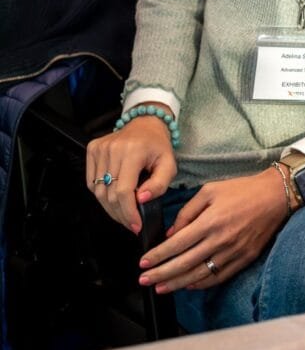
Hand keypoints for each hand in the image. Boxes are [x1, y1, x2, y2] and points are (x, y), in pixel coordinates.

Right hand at [86, 111, 176, 233]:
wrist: (146, 123)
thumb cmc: (158, 146)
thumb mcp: (169, 165)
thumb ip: (159, 184)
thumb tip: (141, 199)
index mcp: (134, 150)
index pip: (124, 190)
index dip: (129, 212)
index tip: (136, 225)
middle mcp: (113, 148)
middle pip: (110, 194)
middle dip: (121, 214)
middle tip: (131, 223)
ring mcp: (100, 148)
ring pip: (98, 192)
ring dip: (110, 208)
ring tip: (124, 213)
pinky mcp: (92, 149)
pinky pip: (91, 183)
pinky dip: (102, 195)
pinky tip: (114, 197)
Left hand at [137, 167, 291, 293]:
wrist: (274, 196)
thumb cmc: (242, 190)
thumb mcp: (210, 190)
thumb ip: (188, 212)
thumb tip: (171, 234)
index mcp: (210, 221)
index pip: (177, 244)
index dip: (158, 256)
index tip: (144, 263)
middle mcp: (220, 240)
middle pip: (184, 264)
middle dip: (161, 274)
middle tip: (144, 280)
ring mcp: (232, 252)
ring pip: (199, 275)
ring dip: (177, 284)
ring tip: (161, 288)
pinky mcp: (243, 259)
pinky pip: (218, 277)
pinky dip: (201, 284)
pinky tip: (188, 285)